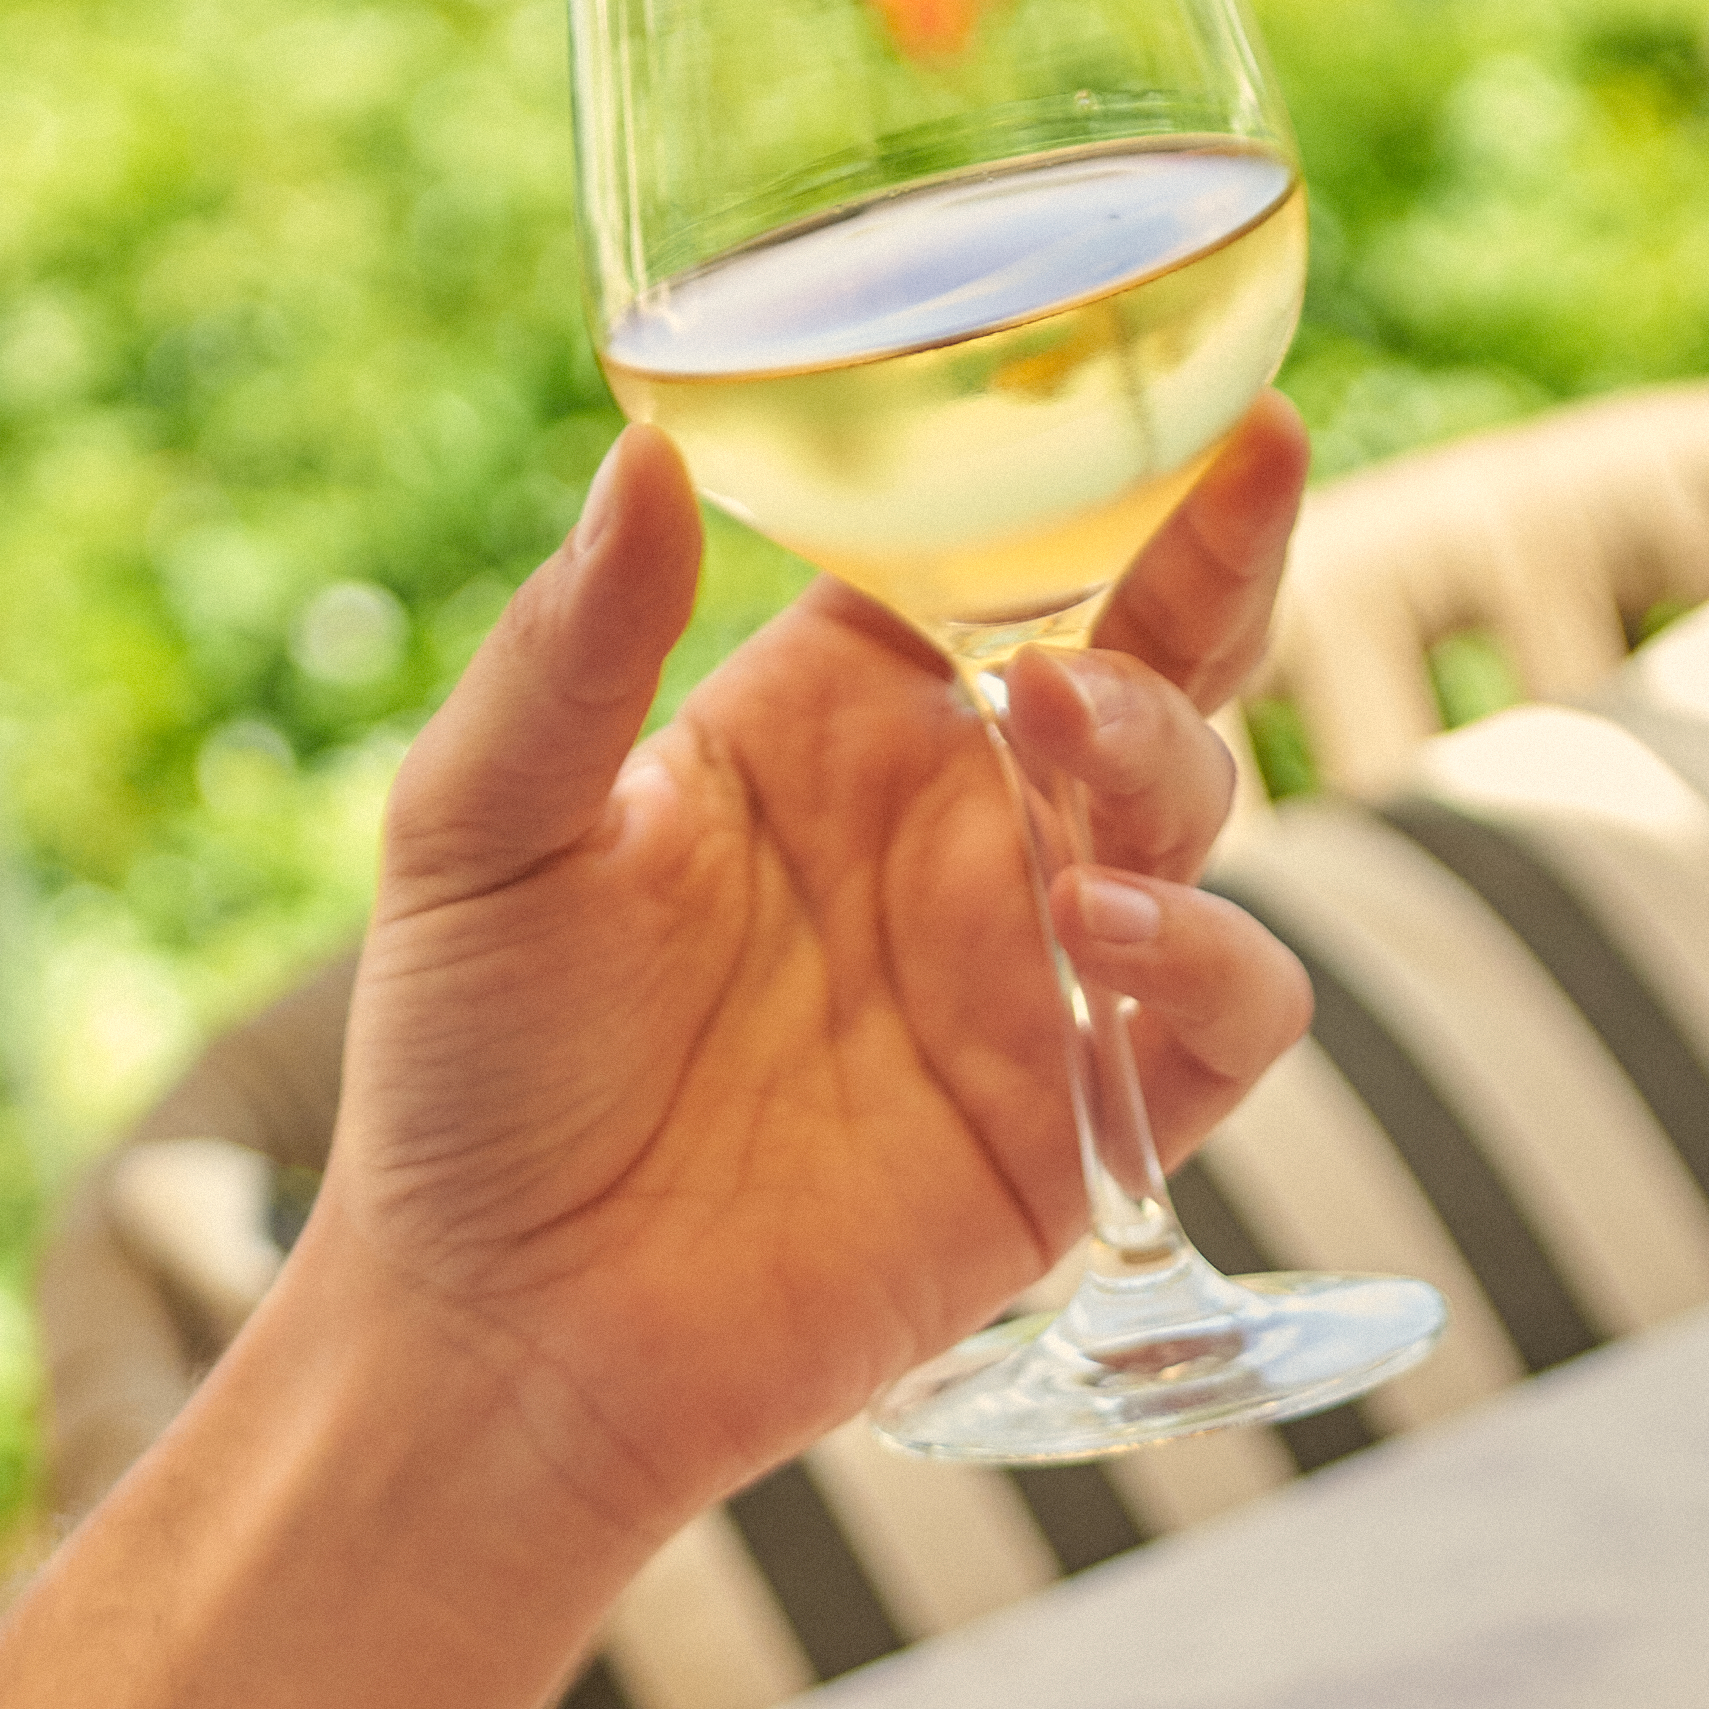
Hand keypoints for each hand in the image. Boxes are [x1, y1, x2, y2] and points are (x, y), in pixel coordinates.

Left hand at [304, 397, 1317, 1550]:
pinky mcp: (1083, 1129)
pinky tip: (1100, 941)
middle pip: (1155, 652)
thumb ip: (570, 649)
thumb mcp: (476, 830)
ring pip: (1204, 809)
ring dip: (1170, 751)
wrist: (502, 1335)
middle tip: (1238, 472)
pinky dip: (1213, 961)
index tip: (1162, 373)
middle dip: (1218, 553)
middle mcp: (961, 824)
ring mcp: (1035, 975)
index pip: (1006, 549)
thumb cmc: (469, 1078)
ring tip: (1062, 740)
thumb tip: (645, 454)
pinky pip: (1234, 1017)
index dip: (1094, 461)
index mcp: (834, 716)